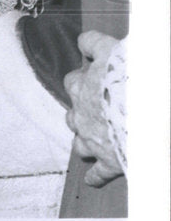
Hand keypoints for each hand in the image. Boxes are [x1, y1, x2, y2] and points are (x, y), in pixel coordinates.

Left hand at [63, 31, 123, 187]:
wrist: (147, 110)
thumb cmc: (130, 75)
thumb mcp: (112, 49)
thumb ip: (94, 43)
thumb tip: (83, 41)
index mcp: (81, 86)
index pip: (73, 80)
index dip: (85, 78)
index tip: (94, 78)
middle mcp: (82, 114)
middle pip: (73, 113)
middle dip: (82, 111)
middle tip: (97, 109)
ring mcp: (94, 140)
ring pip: (80, 142)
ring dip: (85, 140)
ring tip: (92, 139)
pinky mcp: (110, 161)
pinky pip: (97, 173)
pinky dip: (95, 176)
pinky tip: (92, 179)